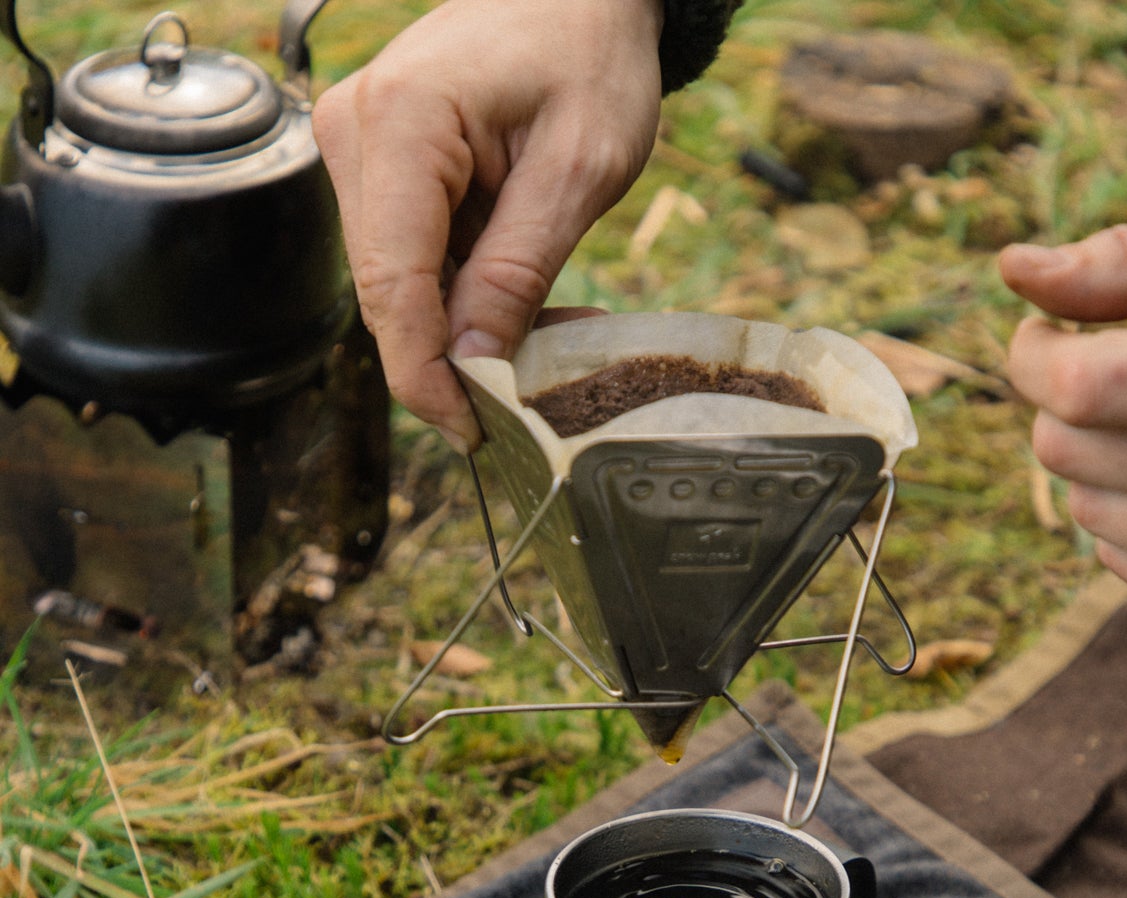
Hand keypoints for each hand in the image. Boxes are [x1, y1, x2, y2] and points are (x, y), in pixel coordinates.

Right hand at [313, 0, 663, 450]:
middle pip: (388, 296)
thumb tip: (473, 366)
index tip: (475, 434)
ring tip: (558, 326)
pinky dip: (466, 294)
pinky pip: (411, 260)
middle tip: (544, 383)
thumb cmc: (588, 52)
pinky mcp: (377, 165)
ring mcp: (357, 146)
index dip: (427, 377)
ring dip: (468, 327)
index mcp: (402, 123)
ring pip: (399, 287)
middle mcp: (356, 132)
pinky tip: (524, 293)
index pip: (392, 288)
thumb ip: (518, 273)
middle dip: (457, 357)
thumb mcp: (579, 170)